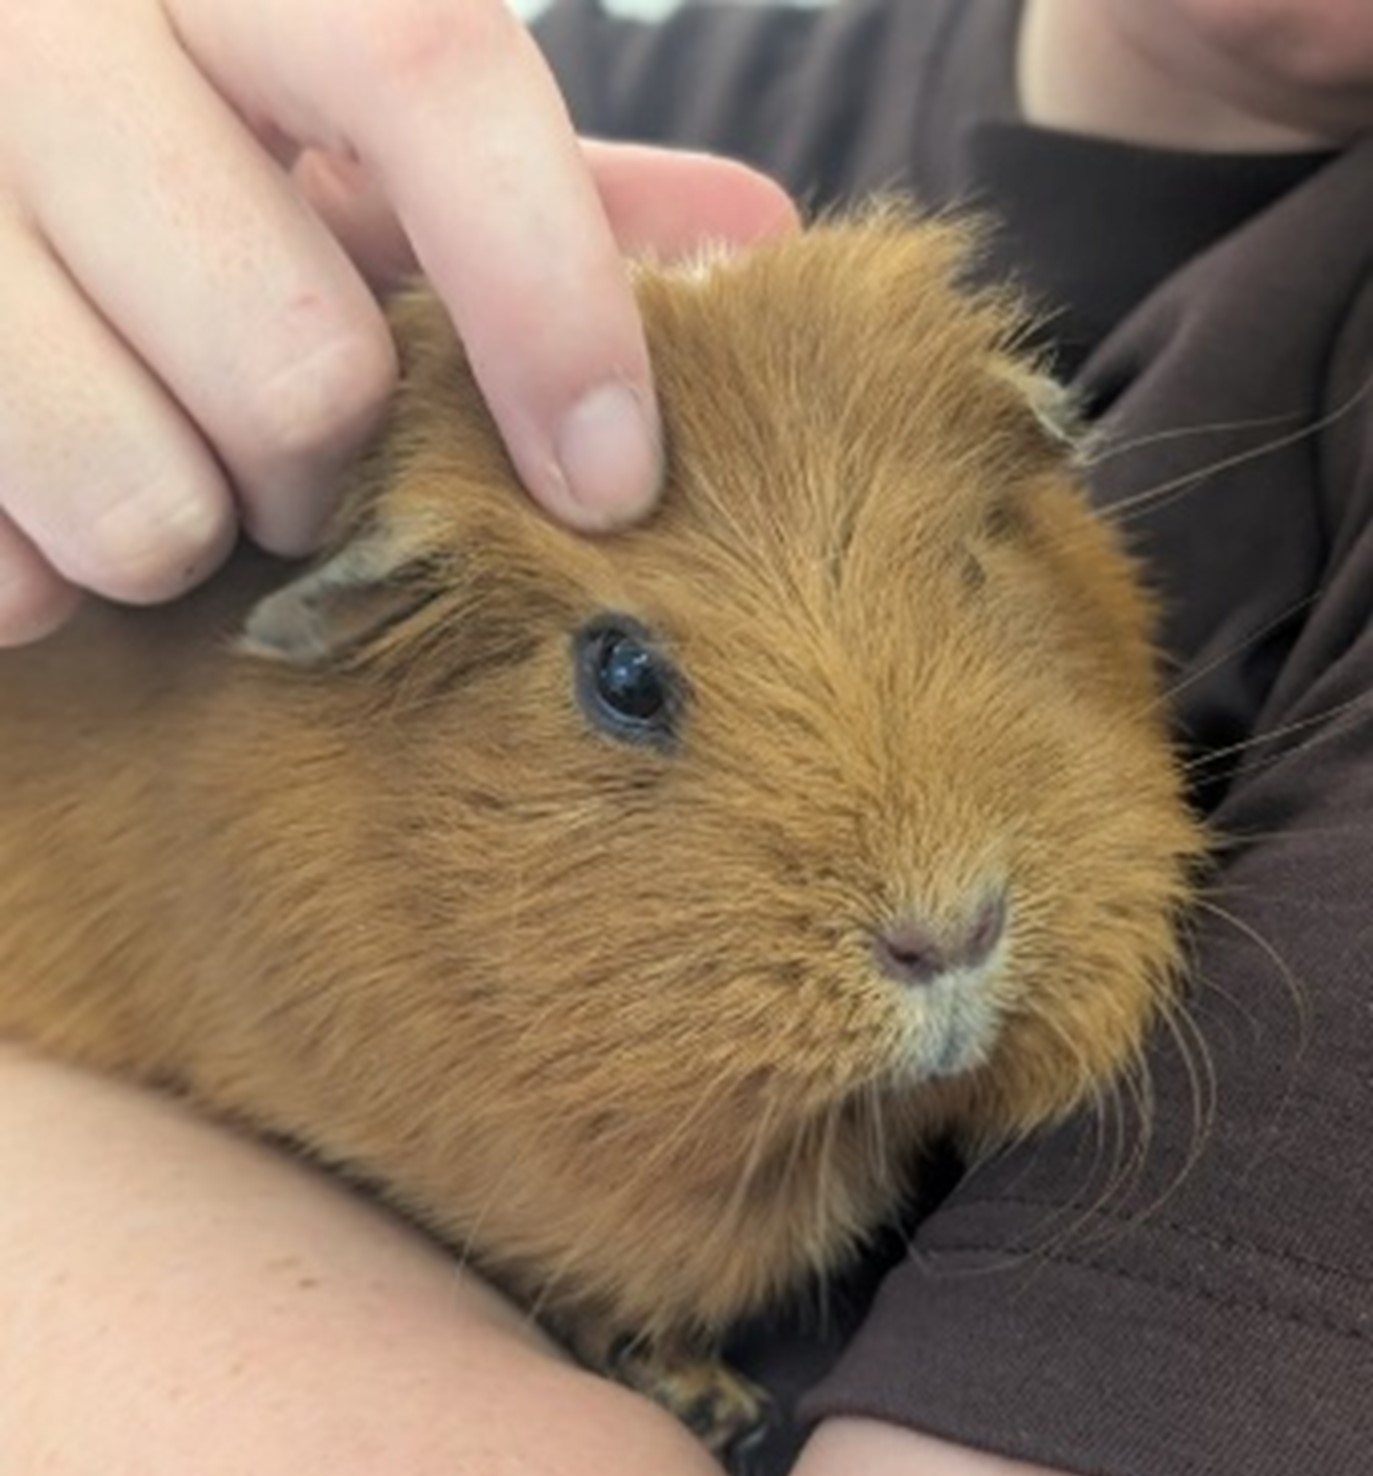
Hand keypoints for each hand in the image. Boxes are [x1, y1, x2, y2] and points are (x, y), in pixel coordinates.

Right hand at [0, 0, 793, 644]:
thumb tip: (757, 250)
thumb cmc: (168, 127)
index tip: (610, 483)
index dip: (550, 300)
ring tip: (159, 454)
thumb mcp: (333, 119)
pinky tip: (38, 495)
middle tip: (297, 443)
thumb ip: (535, 184)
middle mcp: (43, 36)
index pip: (423, 75)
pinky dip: (48, 582)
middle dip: (335, 466)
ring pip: (148, 509)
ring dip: (194, 531)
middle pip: (299, 369)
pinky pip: (10, 582)